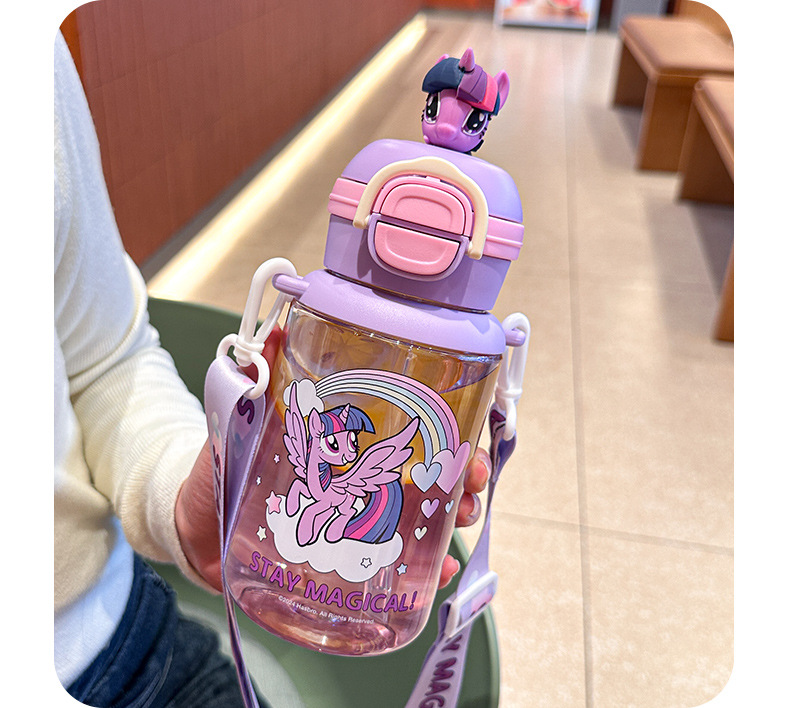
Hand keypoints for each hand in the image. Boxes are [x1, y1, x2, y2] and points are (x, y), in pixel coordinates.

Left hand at [175, 325, 490, 592]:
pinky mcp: (343, 558)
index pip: (405, 428)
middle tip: (473, 484)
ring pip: (423, 515)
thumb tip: (278, 329)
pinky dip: (425, 569)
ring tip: (466, 521)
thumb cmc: (218, 467)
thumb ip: (255, 380)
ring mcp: (355, 518)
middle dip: (463, 475)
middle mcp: (359, 477)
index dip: (445, 430)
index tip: (467, 437)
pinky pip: (394, 563)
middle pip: (428, 470)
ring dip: (455, 516)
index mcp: (342, 441)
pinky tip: (440, 572)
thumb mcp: (238, 418)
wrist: (189, 526)